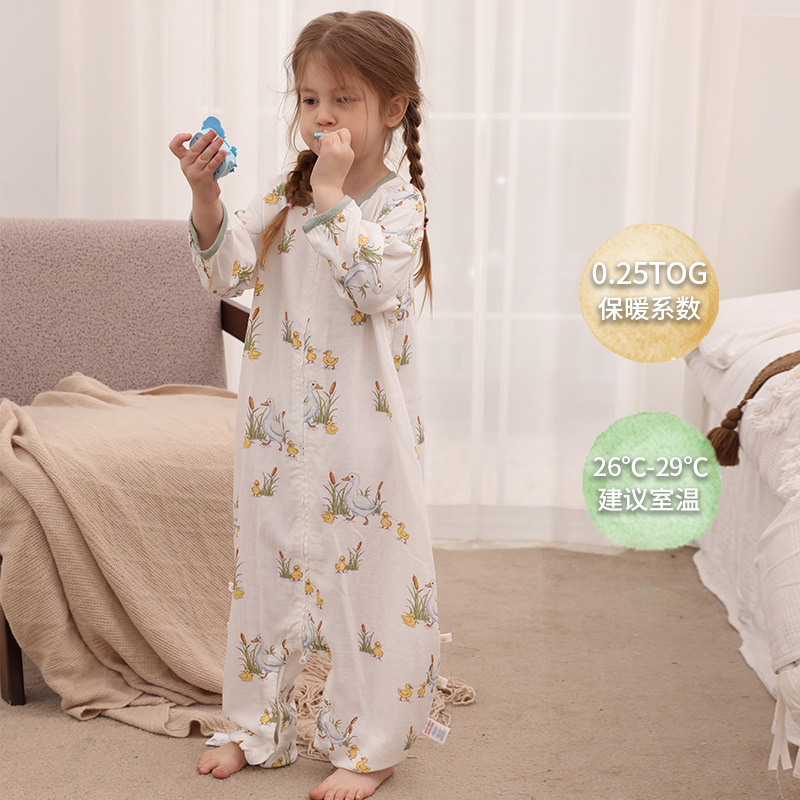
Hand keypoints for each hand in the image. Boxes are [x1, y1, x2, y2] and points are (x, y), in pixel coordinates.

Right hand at [169, 130, 224, 248]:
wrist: (204, 196)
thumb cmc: (203, 176)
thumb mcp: (198, 164)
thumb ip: (202, 153)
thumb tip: (216, 139)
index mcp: (183, 160)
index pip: (174, 147)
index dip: (179, 138)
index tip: (189, 135)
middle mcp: (187, 165)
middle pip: (194, 149)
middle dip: (205, 139)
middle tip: (213, 132)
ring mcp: (194, 172)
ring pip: (204, 156)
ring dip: (214, 147)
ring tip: (220, 140)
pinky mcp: (203, 178)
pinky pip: (212, 165)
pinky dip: (218, 158)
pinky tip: (223, 153)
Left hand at [311, 128, 353, 205]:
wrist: (328, 190)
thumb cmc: (329, 178)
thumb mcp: (338, 162)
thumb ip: (335, 148)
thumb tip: (325, 131)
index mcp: (350, 154)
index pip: (346, 134)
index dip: (338, 137)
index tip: (332, 146)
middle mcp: (346, 151)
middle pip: (340, 131)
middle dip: (332, 137)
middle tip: (326, 149)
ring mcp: (339, 151)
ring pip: (331, 134)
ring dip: (324, 140)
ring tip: (323, 153)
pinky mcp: (329, 151)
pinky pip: (324, 137)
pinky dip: (320, 142)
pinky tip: (320, 153)